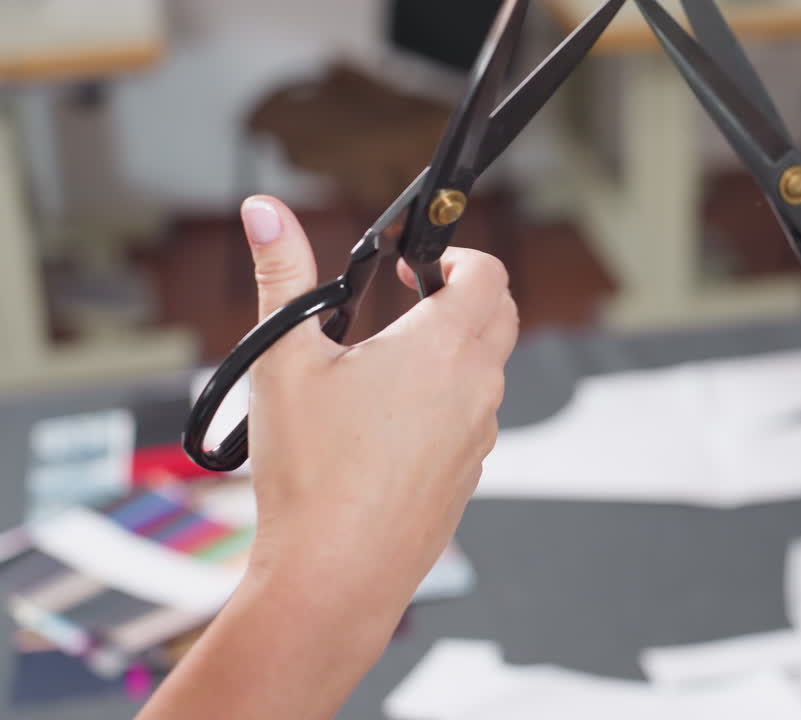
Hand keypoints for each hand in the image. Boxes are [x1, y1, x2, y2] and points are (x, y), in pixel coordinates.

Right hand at [241, 195, 517, 620]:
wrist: (335, 573)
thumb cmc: (310, 471)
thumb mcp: (283, 358)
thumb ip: (282, 274)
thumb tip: (265, 211)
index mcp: (444, 346)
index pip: (489, 275)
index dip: (457, 257)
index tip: (415, 268)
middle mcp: (477, 387)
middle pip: (501, 317)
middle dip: (464, 296)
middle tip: (409, 303)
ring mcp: (481, 436)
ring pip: (487, 372)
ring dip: (453, 353)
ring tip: (385, 367)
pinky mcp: (469, 475)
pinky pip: (472, 421)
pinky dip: (445, 404)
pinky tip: (386, 428)